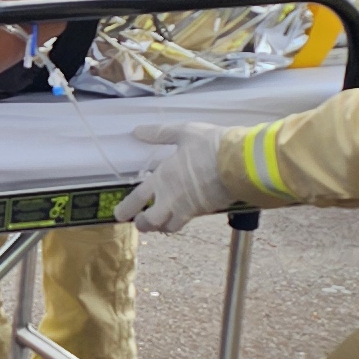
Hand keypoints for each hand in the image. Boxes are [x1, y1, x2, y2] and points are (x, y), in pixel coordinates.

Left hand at [118, 125, 232, 234]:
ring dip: (162, 226)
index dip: (126, 208)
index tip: (119, 215)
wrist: (240, 162)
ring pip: (170, 227)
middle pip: (152, 222)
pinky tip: (184, 211)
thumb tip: (137, 131)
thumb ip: (159, 133)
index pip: (138, 199)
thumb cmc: (210, 146)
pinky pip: (189, 220)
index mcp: (163, 179)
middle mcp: (172, 198)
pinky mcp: (206, 211)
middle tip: (141, 221)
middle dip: (144, 224)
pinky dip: (182, 219)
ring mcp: (190, 208)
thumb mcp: (183, 132)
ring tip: (161, 221)